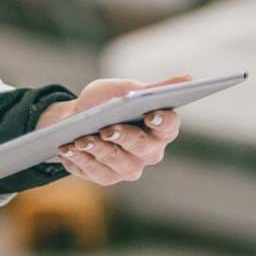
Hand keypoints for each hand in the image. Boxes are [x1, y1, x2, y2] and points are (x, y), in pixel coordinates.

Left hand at [37, 75, 188, 186]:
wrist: (74, 119)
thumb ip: (152, 88)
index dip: (163, 122)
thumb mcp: (124, 89)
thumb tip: (188, 78)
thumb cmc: (105, 102)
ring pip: (118, 163)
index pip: (169, 127)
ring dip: (97, 149)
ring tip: (80, 139)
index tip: (150, 114)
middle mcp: (149, 152)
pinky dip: (80, 158)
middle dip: (124, 138)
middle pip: (144, 149)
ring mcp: (129, 168)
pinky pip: (95, 172)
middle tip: (106, 129)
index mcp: (160, 128)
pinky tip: (67, 148)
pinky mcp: (107, 178)